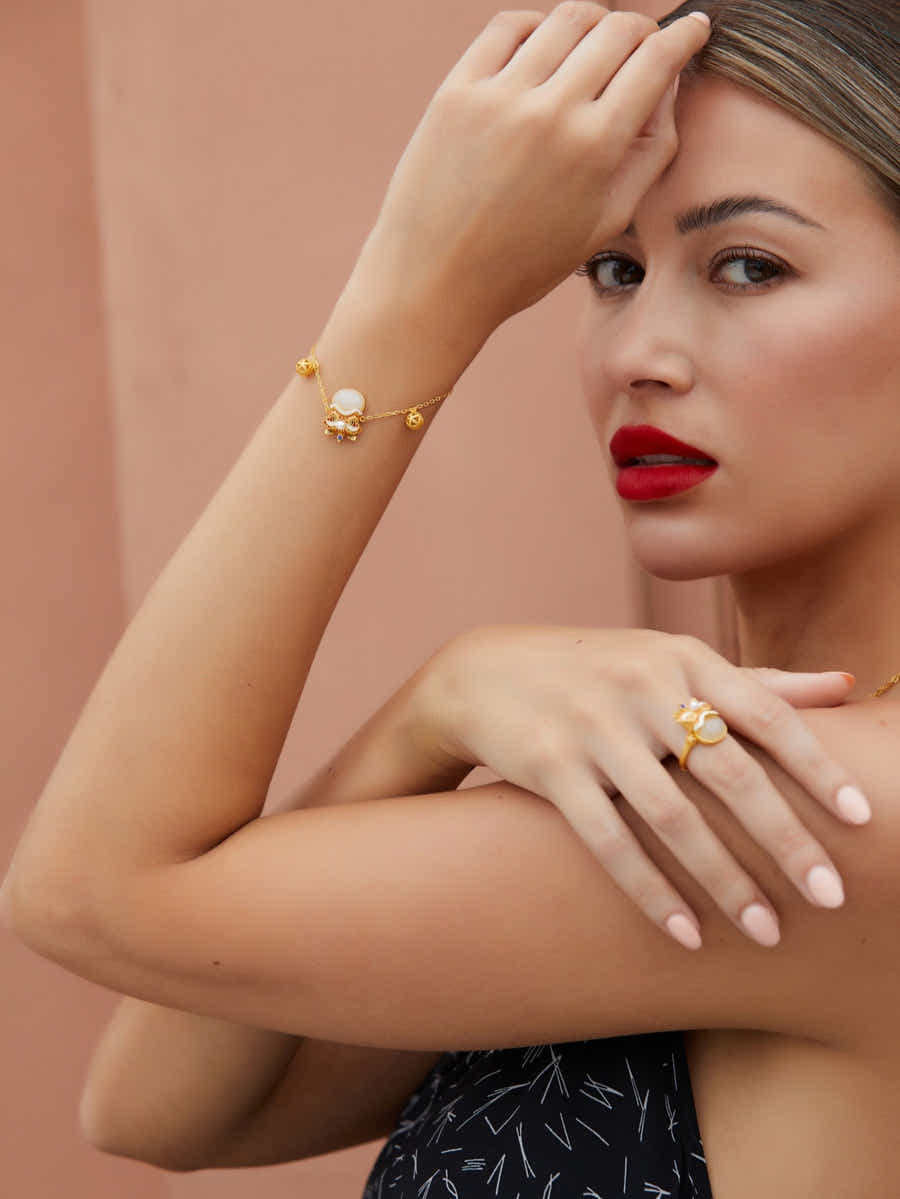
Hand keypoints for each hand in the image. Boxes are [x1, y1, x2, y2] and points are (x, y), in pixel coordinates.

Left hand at [347, 4, 709, 337]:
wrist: (435, 281)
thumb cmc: (523, 264)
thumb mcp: (604, 223)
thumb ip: (649, 154)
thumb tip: (668, 88)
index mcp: (596, 148)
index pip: (656, 61)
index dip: (684, 37)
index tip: (694, 28)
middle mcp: (551, 111)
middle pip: (617, 30)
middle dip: (642, 29)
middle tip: (643, 43)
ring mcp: (500, 96)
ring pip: (566, 19)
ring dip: (594, 21)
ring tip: (595, 44)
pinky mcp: (457, 91)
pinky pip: (509, 27)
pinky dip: (538, 25)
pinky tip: (543, 48)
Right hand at [413, 625, 868, 947]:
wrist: (482, 673)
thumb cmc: (593, 671)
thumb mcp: (669, 660)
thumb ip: (755, 680)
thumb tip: (844, 685)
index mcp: (681, 659)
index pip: (765, 712)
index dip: (816, 766)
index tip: (861, 818)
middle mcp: (641, 687)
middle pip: (729, 771)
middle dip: (784, 839)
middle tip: (830, 896)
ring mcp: (592, 727)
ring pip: (672, 814)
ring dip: (724, 878)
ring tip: (767, 931)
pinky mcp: (549, 766)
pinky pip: (608, 840)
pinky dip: (651, 891)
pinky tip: (687, 933)